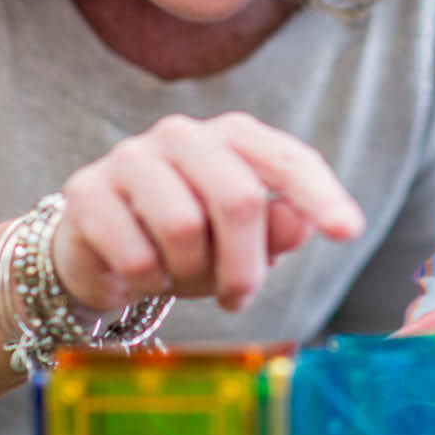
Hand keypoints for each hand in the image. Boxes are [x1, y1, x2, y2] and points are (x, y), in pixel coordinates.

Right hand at [51, 112, 364, 312]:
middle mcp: (182, 135)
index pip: (286, 159)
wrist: (98, 252)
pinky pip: (135, 253)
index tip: (347, 233)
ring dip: (190, 274)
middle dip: (246, 264)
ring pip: (184, 227)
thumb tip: (300, 224)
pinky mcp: (87, 191)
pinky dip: (147, 281)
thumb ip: (276, 231)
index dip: (319, 196)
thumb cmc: (185, 243)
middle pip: (238, 197)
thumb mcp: (241, 244)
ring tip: (180, 277)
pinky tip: (140, 274)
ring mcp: (131, 158)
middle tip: (239, 299)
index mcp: (232, 137)